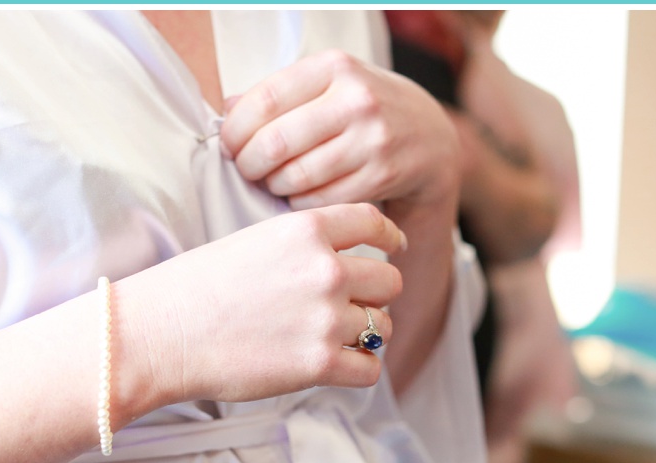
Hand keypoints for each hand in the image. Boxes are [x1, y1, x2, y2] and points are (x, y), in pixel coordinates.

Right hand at [116, 203, 404, 403]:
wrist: (159, 335)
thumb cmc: (194, 290)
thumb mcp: (254, 242)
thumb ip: (302, 246)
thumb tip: (342, 263)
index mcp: (305, 230)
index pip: (374, 223)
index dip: (390, 239)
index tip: (394, 250)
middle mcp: (324, 269)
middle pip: (389, 280)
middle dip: (374, 296)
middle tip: (350, 309)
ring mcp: (324, 317)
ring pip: (382, 327)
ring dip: (365, 336)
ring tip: (333, 340)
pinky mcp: (318, 363)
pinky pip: (369, 369)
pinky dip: (358, 370)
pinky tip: (335, 367)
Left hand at [219, 50, 458, 211]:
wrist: (429, 138)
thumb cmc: (363, 110)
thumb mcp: (327, 85)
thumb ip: (279, 93)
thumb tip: (227, 108)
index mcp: (334, 67)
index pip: (265, 101)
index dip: (236, 130)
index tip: (229, 144)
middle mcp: (356, 99)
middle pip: (276, 143)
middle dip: (250, 163)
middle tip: (247, 169)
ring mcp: (371, 139)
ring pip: (295, 177)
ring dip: (273, 185)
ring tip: (273, 180)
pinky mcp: (380, 175)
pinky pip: (318, 199)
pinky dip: (299, 201)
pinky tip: (301, 193)